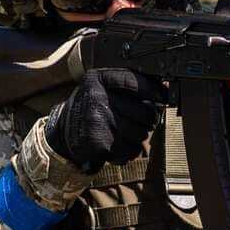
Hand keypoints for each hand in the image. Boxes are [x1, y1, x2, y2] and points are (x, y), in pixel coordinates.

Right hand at [45, 68, 164, 172]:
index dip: (154, 90)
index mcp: (98, 80)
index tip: (163, 96)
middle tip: (146, 119)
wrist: (65, 131)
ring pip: (141, 132)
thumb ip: (128, 83)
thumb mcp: (101, 86)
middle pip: (144, 111)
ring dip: (140, 134)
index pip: (135, 82)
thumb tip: (164, 87)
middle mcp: (97, 99)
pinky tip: (120, 143)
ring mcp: (99, 123)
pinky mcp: (101, 145)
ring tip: (128, 131)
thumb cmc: (90, 106)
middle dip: (150, 118)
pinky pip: (132, 149)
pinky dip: (131, 149)